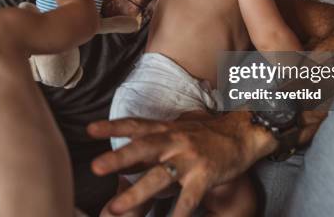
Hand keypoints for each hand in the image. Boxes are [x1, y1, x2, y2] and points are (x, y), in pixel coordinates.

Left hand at [87, 112, 277, 216]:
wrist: (243, 132)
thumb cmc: (206, 133)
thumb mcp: (178, 129)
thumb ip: (154, 139)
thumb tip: (125, 152)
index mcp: (166, 129)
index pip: (136, 125)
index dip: (112, 127)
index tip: (89, 130)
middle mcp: (175, 141)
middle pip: (143, 149)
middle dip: (118, 158)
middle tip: (95, 167)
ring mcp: (190, 158)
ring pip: (159, 177)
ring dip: (136, 193)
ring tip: (115, 208)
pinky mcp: (205, 175)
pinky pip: (188, 199)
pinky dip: (177, 213)